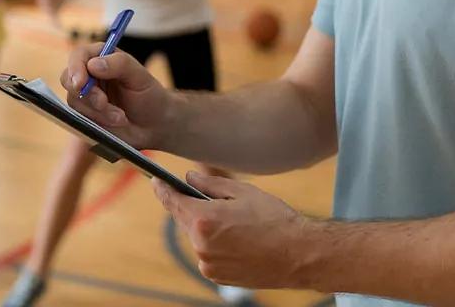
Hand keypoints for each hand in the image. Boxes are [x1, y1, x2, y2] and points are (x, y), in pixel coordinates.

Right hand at [58, 44, 174, 149]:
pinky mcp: (85, 115)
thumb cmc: (149, 95)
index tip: (81, 83)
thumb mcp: (139, 76)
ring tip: (120, 116)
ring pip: (75, 101)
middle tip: (103, 103)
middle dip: (86, 94)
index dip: (75, 68)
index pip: (78, 56)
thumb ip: (119, 64)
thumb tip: (92, 65)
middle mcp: (89, 75)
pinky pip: (79, 118)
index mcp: (101, 57)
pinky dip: (98, 121)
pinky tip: (116, 122)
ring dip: (98, 111)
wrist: (154, 125)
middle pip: (68, 79)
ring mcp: (86, 96)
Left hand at [154, 172, 311, 289]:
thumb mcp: (242, 192)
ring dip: (208, 228)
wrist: (298, 254)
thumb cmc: (274, 219)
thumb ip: (210, 184)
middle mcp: (200, 245)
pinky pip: (208, 254)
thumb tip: (189, 178)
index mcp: (204, 219)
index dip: (162, 189)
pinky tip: (240, 240)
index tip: (156, 181)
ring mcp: (207, 264)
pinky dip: (216, 245)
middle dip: (195, 208)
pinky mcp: (216, 276)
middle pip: (186, 219)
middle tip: (217, 201)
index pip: (173, 201)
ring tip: (237, 223)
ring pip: (198, 237)